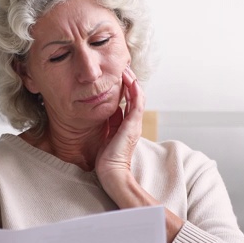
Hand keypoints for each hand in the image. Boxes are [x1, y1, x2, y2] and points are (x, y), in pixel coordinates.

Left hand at [95, 66, 144, 193]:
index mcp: (127, 126)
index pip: (129, 102)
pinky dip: (135, 90)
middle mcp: (133, 123)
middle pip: (135, 96)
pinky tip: (130, 80)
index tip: (118, 77)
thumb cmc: (106, 161)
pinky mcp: (133, 125)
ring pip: (138, 96)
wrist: (112, 174)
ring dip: (133, 82)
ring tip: (126, 69)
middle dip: (130, 81)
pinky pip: (137, 103)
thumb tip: (104, 112)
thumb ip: (108, 125)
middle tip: (123, 68)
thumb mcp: (106, 137)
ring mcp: (135, 124)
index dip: (125, 88)